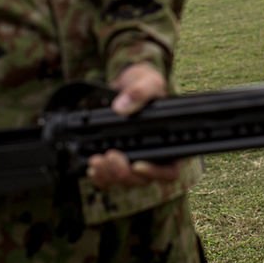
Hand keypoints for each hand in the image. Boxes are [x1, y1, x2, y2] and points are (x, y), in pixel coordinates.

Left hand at [87, 62, 180, 188]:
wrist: (128, 85)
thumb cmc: (146, 84)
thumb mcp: (148, 81)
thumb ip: (140, 92)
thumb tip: (121, 108)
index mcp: (170, 142)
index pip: (169, 170)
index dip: (155, 173)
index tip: (137, 164)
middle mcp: (154, 156)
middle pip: (143, 180)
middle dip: (124, 173)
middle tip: (111, 155)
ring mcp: (135, 160)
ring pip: (124, 181)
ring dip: (109, 175)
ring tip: (96, 160)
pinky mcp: (118, 161)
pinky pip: (110, 179)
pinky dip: (100, 176)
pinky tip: (93, 166)